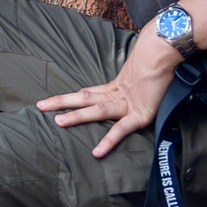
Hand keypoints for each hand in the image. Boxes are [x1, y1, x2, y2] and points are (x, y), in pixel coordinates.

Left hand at [36, 30, 183, 158]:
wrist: (165, 54)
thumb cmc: (157, 62)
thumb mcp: (141, 75)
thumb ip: (132, 83)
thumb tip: (133, 83)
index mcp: (116, 87)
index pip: (89, 93)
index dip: (71, 97)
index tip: (54, 102)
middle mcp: (116, 95)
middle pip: (84, 98)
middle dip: (62, 102)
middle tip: (41, 106)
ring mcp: (126, 105)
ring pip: (96, 110)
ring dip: (76, 116)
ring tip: (58, 121)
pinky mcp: (139, 116)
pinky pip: (121, 130)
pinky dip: (108, 141)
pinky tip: (97, 152)